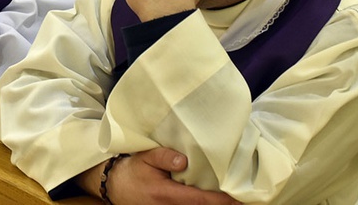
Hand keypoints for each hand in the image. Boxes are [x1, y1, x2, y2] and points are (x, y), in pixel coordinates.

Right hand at [78, 148, 240, 204]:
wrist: (115, 187)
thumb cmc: (132, 171)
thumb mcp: (144, 158)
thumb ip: (163, 157)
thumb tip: (183, 159)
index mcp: (166, 195)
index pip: (199, 200)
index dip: (220, 201)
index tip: (238, 199)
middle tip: (243, 199)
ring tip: (233, 201)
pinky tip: (213, 201)